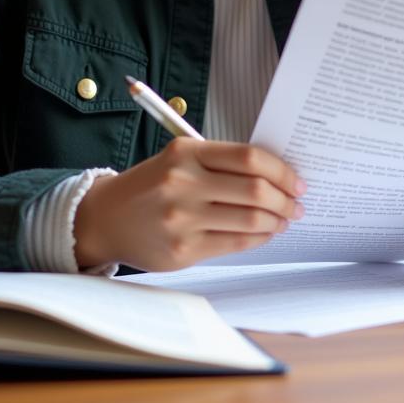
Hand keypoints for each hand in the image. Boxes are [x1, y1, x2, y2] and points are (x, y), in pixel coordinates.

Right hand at [73, 138, 305, 271]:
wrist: (106, 218)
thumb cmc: (152, 185)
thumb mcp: (179, 160)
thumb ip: (221, 164)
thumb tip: (275, 177)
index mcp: (186, 152)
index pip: (248, 157)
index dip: (281, 170)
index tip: (297, 180)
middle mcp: (183, 182)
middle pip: (254, 190)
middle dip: (285, 199)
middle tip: (297, 204)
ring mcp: (182, 218)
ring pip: (249, 220)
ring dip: (276, 221)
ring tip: (284, 219)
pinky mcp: (183, 249)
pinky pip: (235, 244)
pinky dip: (259, 238)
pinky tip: (266, 233)